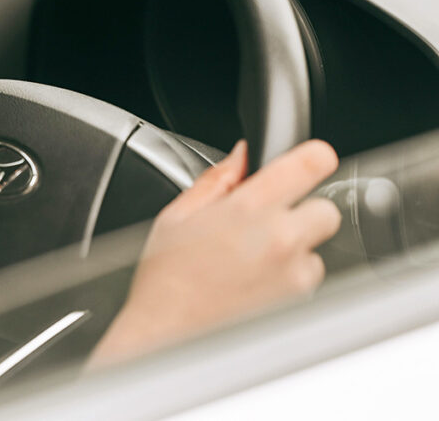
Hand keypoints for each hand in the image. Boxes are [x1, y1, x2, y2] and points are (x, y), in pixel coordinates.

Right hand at [89, 139, 340, 365]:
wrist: (165, 335)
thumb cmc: (165, 280)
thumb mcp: (177, 216)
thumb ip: (217, 180)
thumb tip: (241, 156)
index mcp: (249, 209)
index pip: (312, 162)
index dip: (313, 157)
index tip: (309, 161)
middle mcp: (280, 240)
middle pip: (326, 208)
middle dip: (302, 212)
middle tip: (268, 223)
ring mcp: (294, 275)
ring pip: (317, 248)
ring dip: (295, 250)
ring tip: (250, 262)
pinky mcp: (299, 303)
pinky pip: (307, 280)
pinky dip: (289, 279)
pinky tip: (253, 284)